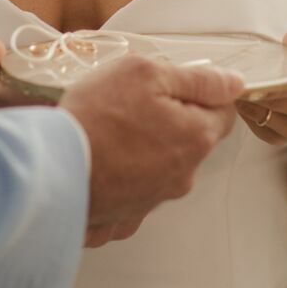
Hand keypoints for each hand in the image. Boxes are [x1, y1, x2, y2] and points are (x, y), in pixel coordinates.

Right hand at [62, 56, 243, 240]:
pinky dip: (121, 172)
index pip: (224, 111)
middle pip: (190, 137)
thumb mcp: (146, 72)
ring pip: (161, 162)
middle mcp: (183, 175)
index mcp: (195, 137)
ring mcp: (155, 199)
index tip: (172, 83)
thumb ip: (196, 78)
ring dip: (144, 145)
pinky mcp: (127, 215)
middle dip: (169, 117)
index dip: (200, 91)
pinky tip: (100, 158)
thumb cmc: (97, 117)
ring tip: (108, 128)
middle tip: (131, 101)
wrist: (53, 169)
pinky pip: (133, 187)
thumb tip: (233, 83)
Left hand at [237, 17, 286, 147]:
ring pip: (270, 117)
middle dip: (257, 87)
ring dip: (249, 100)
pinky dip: (248, 115)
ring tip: (234, 81)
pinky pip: (263, 130)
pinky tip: (242, 96)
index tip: (258, 70)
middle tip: (232, 72)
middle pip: (282, 101)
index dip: (280, 77)